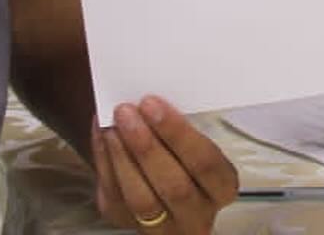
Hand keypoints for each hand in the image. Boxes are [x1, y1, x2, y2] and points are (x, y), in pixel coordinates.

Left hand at [90, 97, 237, 234]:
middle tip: (126, 112)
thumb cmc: (185, 155)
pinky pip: (115, 200)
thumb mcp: (197, 140)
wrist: (165, 189)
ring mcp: (164, 227)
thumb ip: (182, 128)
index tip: (153, 104)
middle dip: (146, 146)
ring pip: (142, 200)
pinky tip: (102, 135)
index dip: (178, 134)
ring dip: (122, 157)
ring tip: (112, 125)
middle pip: (174, 186)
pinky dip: (105, 163)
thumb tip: (151, 100)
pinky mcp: (130, 226)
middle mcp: (196, 214)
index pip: (205, 163)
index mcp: (221, 187)